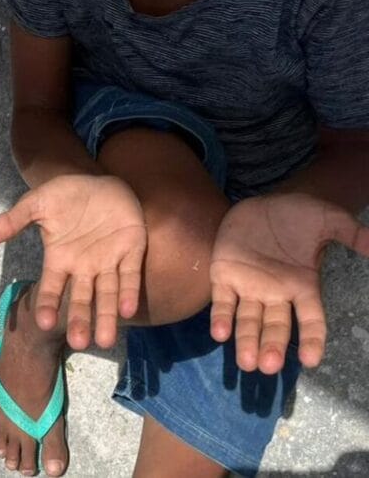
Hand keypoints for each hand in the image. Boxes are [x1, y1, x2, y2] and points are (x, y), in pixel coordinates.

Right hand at [0, 175, 146, 348]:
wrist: (98, 181)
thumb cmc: (65, 194)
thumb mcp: (36, 204)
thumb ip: (12, 221)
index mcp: (60, 260)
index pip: (52, 288)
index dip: (49, 304)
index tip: (45, 323)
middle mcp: (84, 267)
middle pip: (81, 299)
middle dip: (80, 320)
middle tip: (80, 342)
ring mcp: (108, 261)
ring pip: (107, 294)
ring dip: (107, 317)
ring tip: (105, 341)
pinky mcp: (132, 251)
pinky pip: (130, 275)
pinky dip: (129, 291)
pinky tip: (128, 309)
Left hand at [209, 193, 368, 373]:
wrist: (263, 203)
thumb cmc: (298, 215)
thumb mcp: (329, 220)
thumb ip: (351, 234)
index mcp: (302, 286)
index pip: (311, 319)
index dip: (311, 339)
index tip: (311, 360)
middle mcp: (275, 293)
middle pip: (275, 326)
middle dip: (272, 346)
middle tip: (269, 367)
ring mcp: (248, 286)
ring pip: (248, 320)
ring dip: (246, 341)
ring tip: (246, 362)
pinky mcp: (223, 276)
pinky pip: (222, 301)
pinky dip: (220, 317)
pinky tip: (219, 334)